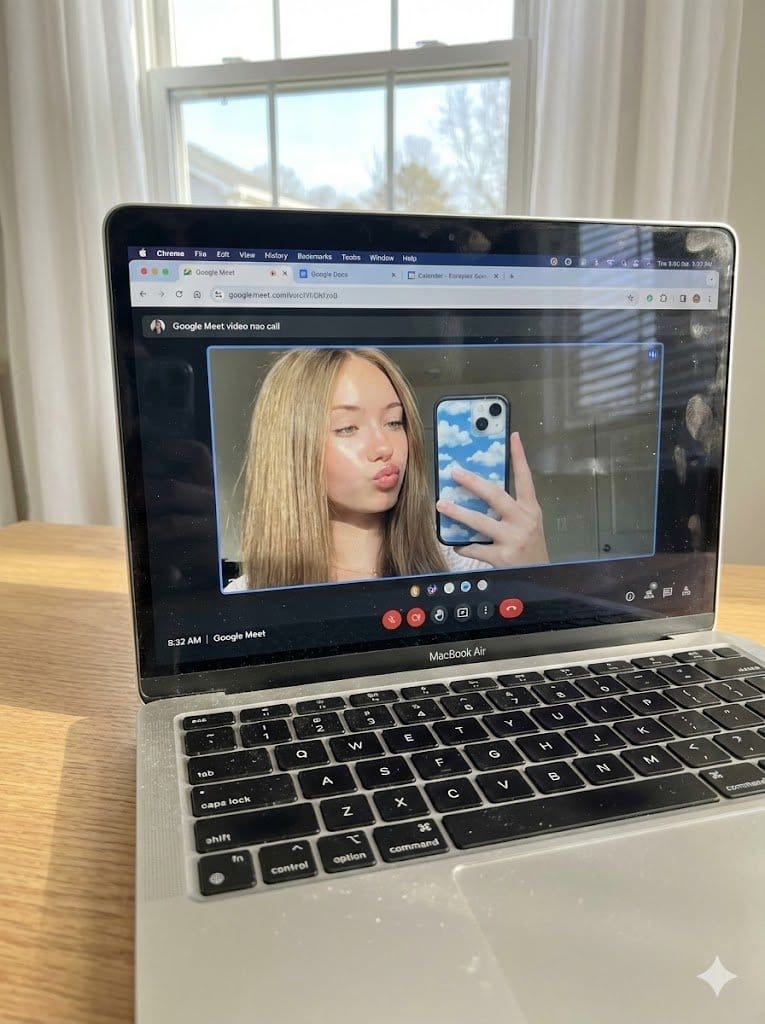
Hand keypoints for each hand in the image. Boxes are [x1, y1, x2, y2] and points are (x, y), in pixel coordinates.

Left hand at [435, 432, 548, 567]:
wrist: (540, 578)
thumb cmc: (530, 548)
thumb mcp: (527, 524)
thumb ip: (510, 510)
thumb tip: (479, 492)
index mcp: (531, 509)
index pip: (525, 478)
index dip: (519, 457)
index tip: (513, 436)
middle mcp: (524, 521)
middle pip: (495, 495)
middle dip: (473, 482)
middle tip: (455, 472)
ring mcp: (513, 538)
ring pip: (480, 521)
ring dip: (458, 512)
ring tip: (441, 504)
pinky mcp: (503, 557)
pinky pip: (476, 547)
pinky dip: (464, 544)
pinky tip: (456, 543)